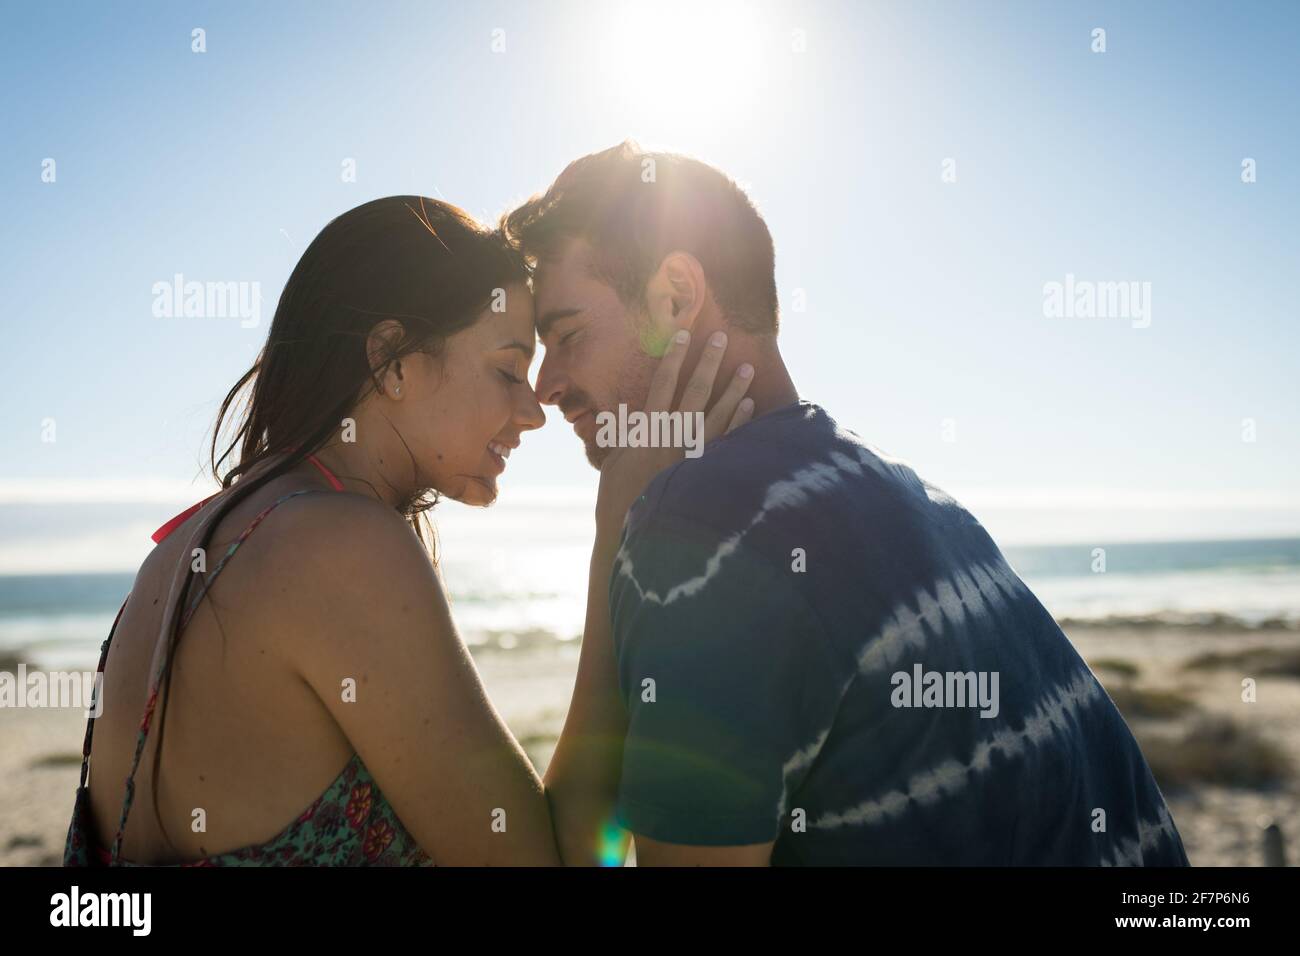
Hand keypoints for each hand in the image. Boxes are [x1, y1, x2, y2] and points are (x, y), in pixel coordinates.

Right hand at [595, 325, 754, 535]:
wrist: (634, 532)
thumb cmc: (617, 497)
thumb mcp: (613, 460)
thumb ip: (625, 433)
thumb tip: (631, 409)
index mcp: (646, 431)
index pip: (661, 385)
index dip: (672, 358)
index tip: (682, 335)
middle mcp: (672, 438)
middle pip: (694, 392)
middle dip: (708, 363)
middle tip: (722, 339)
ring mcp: (692, 455)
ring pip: (717, 414)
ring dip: (733, 390)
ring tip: (747, 368)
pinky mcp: (706, 471)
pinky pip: (728, 441)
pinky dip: (739, 422)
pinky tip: (750, 406)